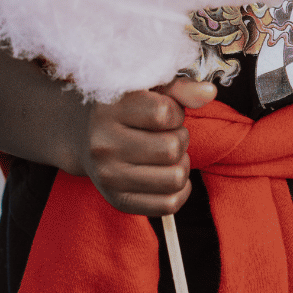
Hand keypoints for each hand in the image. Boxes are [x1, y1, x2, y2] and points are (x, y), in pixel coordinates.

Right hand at [80, 77, 211, 215]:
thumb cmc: (127, 108)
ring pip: (175, 178)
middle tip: (165, 135)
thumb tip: (208, 92)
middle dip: (180, 138)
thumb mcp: (149, 89)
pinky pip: (168, 204)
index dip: (175, 112)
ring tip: (166, 154)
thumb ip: (181, 88)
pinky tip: (168, 173)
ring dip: (180, 164)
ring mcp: (108, 177)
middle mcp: (103, 146)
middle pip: (173, 148)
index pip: (165, 114)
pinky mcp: (117, 200)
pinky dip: (179, 190)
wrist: (83, 136)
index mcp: (109, 111)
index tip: (163, 113)